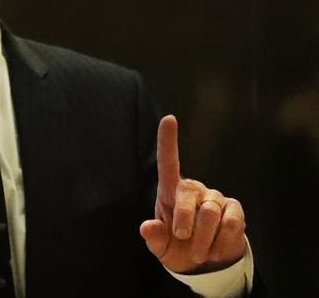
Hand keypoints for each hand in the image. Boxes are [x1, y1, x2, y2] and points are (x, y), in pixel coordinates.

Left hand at [139, 115, 246, 273]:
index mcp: (170, 191)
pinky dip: (221, 242)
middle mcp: (194, 189)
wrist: (204, 264)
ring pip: (210, 213)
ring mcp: (215, 198)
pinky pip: (231, 223)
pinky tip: (215, 252)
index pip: (168, 162)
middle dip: (184, 220)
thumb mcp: (160, 245)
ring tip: (197, 253)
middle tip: (181, 240)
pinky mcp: (235, 211)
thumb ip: (153, 236)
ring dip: (202, 239)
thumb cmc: (176, 247)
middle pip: (189, 193)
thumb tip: (147, 227)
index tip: (169, 118)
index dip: (168, 140)